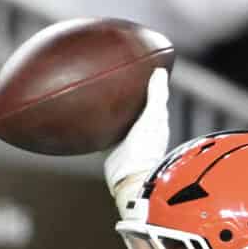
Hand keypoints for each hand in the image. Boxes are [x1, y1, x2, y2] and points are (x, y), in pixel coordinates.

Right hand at [103, 67, 171, 213]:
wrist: (129, 179)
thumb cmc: (145, 150)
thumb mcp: (153, 118)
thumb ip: (156, 96)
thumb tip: (159, 71)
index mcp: (157, 124)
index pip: (154, 100)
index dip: (149, 86)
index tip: (141, 69)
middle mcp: (143, 132)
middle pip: (135, 108)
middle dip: (129, 95)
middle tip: (116, 76)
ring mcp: (127, 141)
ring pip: (119, 119)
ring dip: (113, 109)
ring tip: (99, 91)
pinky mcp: (112, 149)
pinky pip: (105, 131)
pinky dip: (100, 122)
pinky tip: (88, 114)